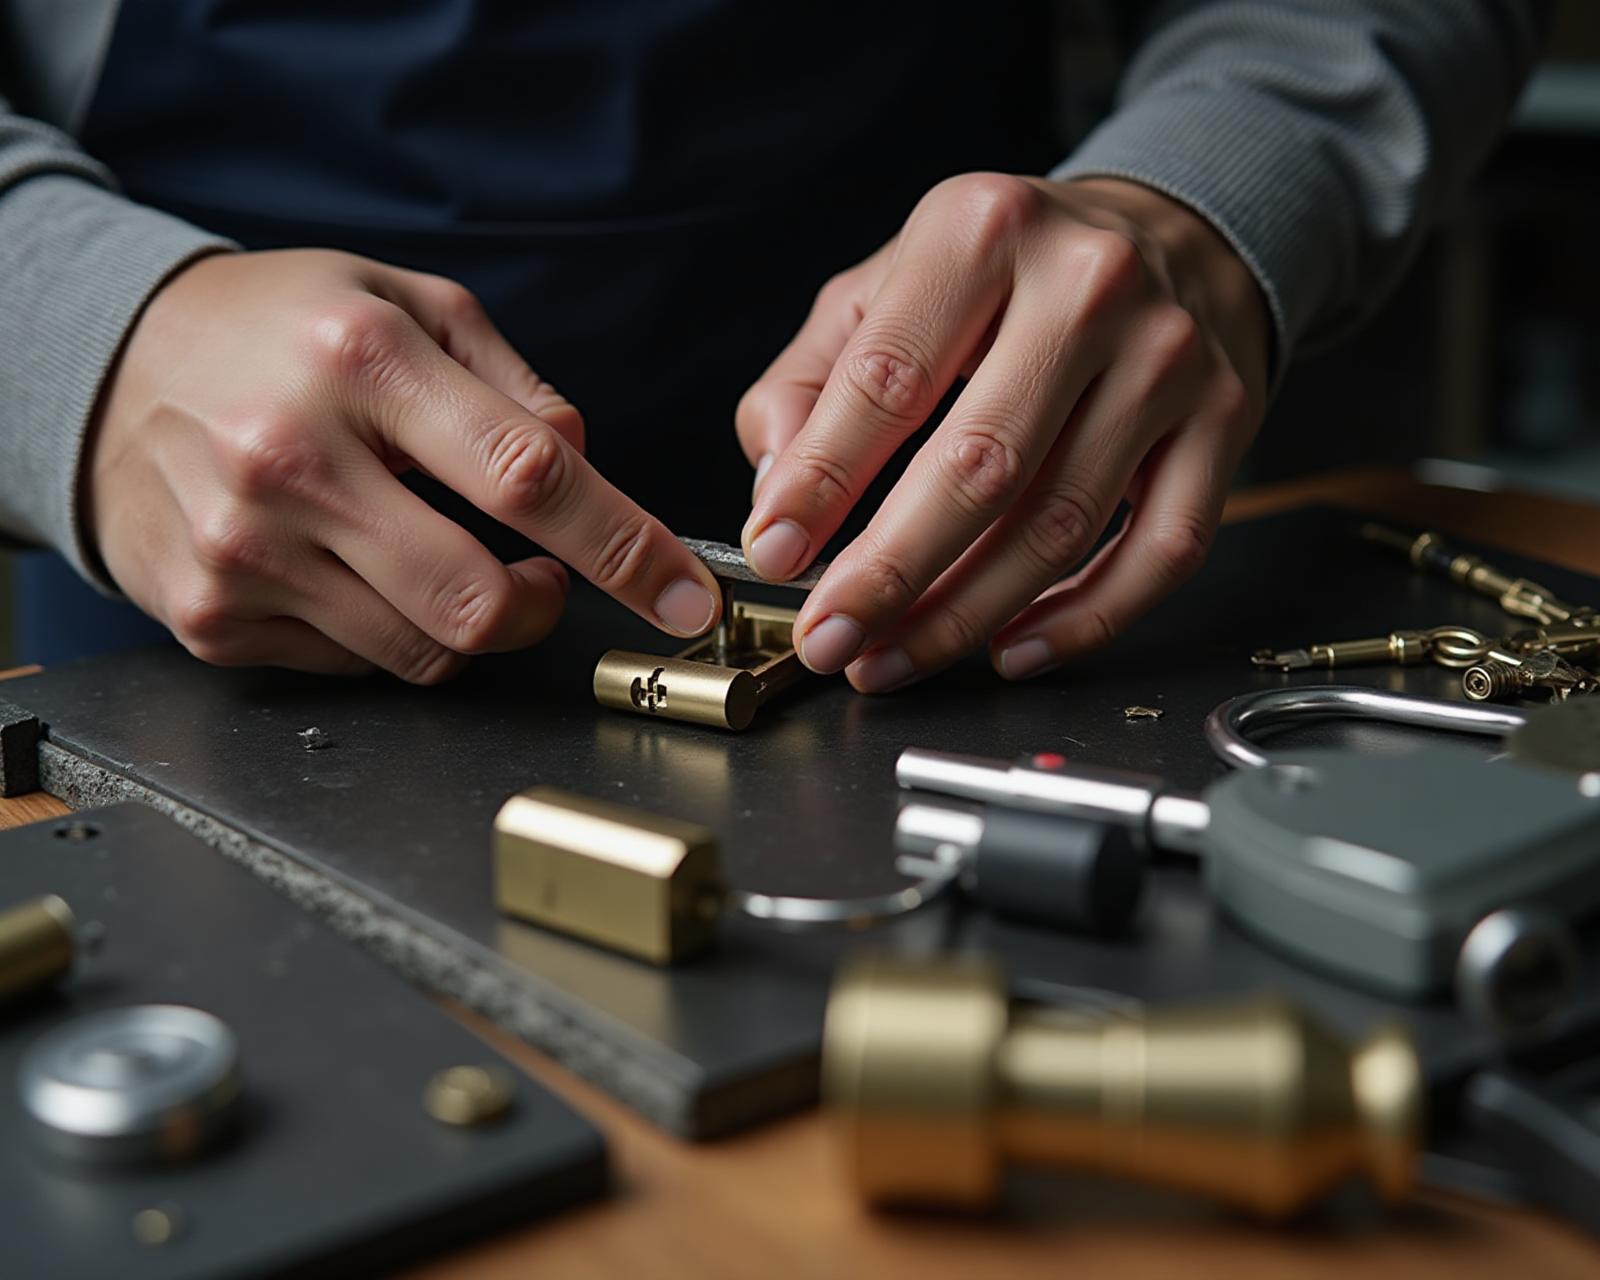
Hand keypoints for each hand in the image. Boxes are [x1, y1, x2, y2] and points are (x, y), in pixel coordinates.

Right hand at [86, 249, 721, 680]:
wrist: (109, 366)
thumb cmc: (280, 331)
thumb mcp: (404, 301)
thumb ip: (512, 380)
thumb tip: (585, 461)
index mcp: (362, 361)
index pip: (527, 476)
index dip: (626, 548)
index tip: (683, 597)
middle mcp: (293, 459)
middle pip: (476, 600)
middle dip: (543, 610)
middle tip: (546, 581)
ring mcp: (244, 549)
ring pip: (422, 651)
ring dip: (470, 623)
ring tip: (439, 554)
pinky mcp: (211, 616)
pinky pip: (355, 664)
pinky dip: (387, 630)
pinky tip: (357, 568)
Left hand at [736, 174, 1269, 689]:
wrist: (1175, 231)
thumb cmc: (1008, 274)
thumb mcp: (887, 286)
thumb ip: (811, 384)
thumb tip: (778, 502)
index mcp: (981, 233)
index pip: (886, 381)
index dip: (821, 484)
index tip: (775, 555)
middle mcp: (1087, 287)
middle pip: (980, 467)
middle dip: (890, 573)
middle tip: (831, 637)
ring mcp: (1167, 359)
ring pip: (1061, 527)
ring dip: (964, 615)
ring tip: (892, 656)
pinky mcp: (1224, 422)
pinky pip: (1159, 554)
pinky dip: (1083, 622)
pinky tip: (1011, 649)